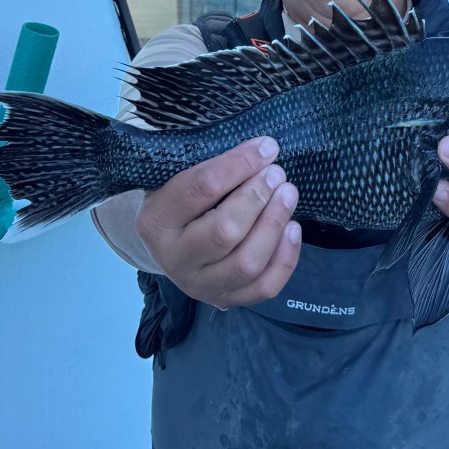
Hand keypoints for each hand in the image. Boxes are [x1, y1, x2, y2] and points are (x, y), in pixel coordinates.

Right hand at [135, 136, 300, 308]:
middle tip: (277, 173)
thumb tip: (263, 151)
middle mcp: (173, 258)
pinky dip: (285, 258)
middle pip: (224, 231)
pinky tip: (293, 228)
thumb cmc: (182, 199)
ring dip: (274, 224)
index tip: (267, 148)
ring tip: (288, 194)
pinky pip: (264, 287)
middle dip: (257, 197)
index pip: (200, 189)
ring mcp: (199, 285)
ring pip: (246, 263)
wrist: (169, 242)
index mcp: (156, 220)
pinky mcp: (224, 300)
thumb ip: (214, 166)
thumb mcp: (181, 176)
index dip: (239, 165)